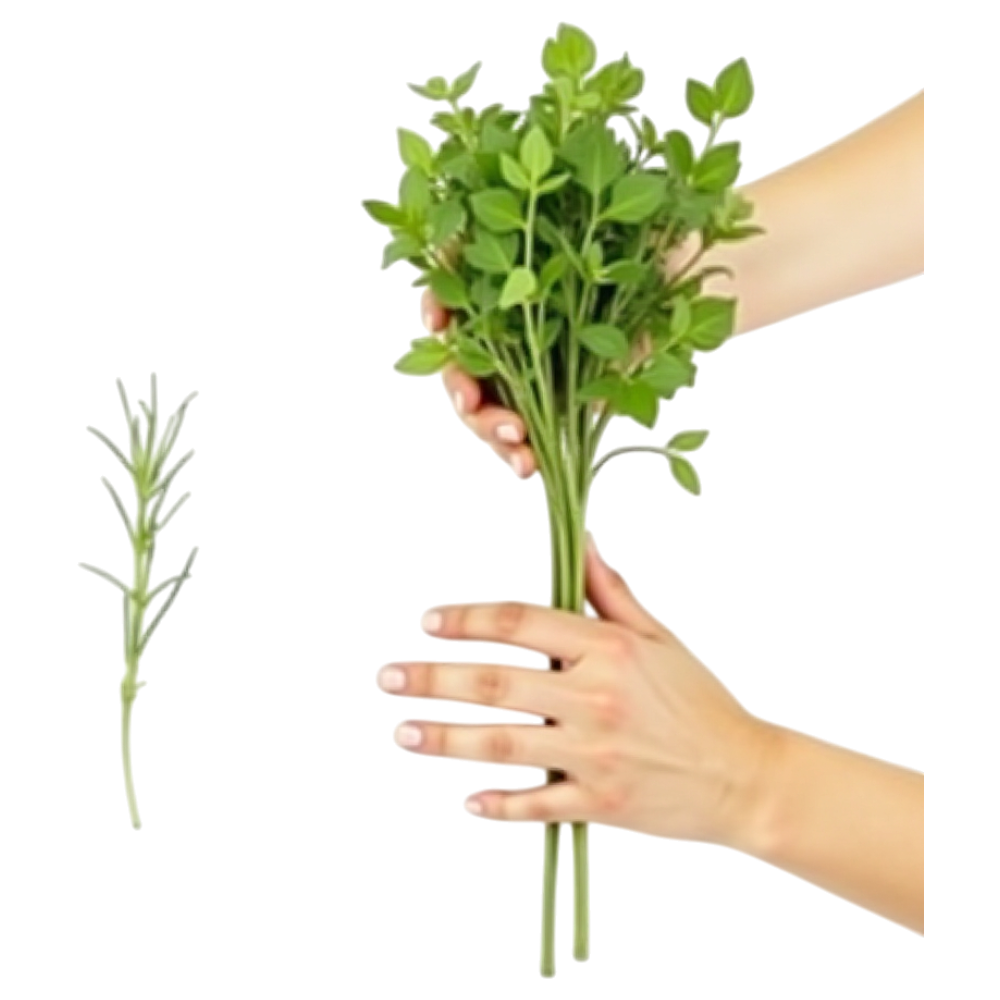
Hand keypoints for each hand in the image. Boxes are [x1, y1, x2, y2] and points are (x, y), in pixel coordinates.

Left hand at [376, 532, 778, 851]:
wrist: (746, 775)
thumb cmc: (700, 699)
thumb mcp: (660, 636)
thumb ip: (610, 591)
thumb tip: (582, 539)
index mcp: (607, 649)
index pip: (520, 623)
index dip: (468, 620)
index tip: (430, 622)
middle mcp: (594, 698)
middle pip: (495, 684)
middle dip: (432, 678)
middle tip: (388, 677)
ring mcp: (594, 756)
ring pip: (502, 744)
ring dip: (445, 739)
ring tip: (402, 732)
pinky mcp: (600, 805)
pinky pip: (537, 805)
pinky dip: (501, 805)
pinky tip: (468, 801)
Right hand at [417, 231, 699, 482]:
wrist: (691, 293)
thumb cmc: (644, 252)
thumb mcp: (597, 236)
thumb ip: (533, 236)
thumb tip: (483, 242)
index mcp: (501, 278)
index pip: (447, 290)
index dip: (435, 305)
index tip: (440, 322)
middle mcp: (502, 325)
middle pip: (456, 362)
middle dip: (462, 387)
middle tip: (475, 406)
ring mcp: (522, 370)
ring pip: (479, 408)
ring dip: (489, 430)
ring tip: (518, 447)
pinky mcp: (546, 407)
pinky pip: (513, 437)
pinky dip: (515, 454)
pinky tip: (527, 467)